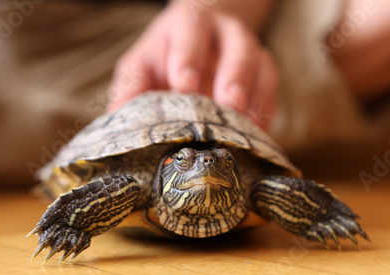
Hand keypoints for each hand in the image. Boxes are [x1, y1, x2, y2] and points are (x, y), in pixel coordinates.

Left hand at [107, 1, 277, 128]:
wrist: (203, 37)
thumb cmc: (167, 56)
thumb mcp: (143, 64)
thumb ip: (131, 90)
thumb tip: (117, 129)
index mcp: (190, 24)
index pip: (191, 34)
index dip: (189, 58)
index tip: (184, 85)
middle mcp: (225, 33)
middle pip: (237, 47)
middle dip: (234, 76)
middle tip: (228, 104)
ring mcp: (250, 51)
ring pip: (261, 66)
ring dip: (256, 96)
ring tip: (247, 125)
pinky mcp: (264, 72)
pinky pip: (272, 88)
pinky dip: (267, 111)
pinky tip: (257, 134)